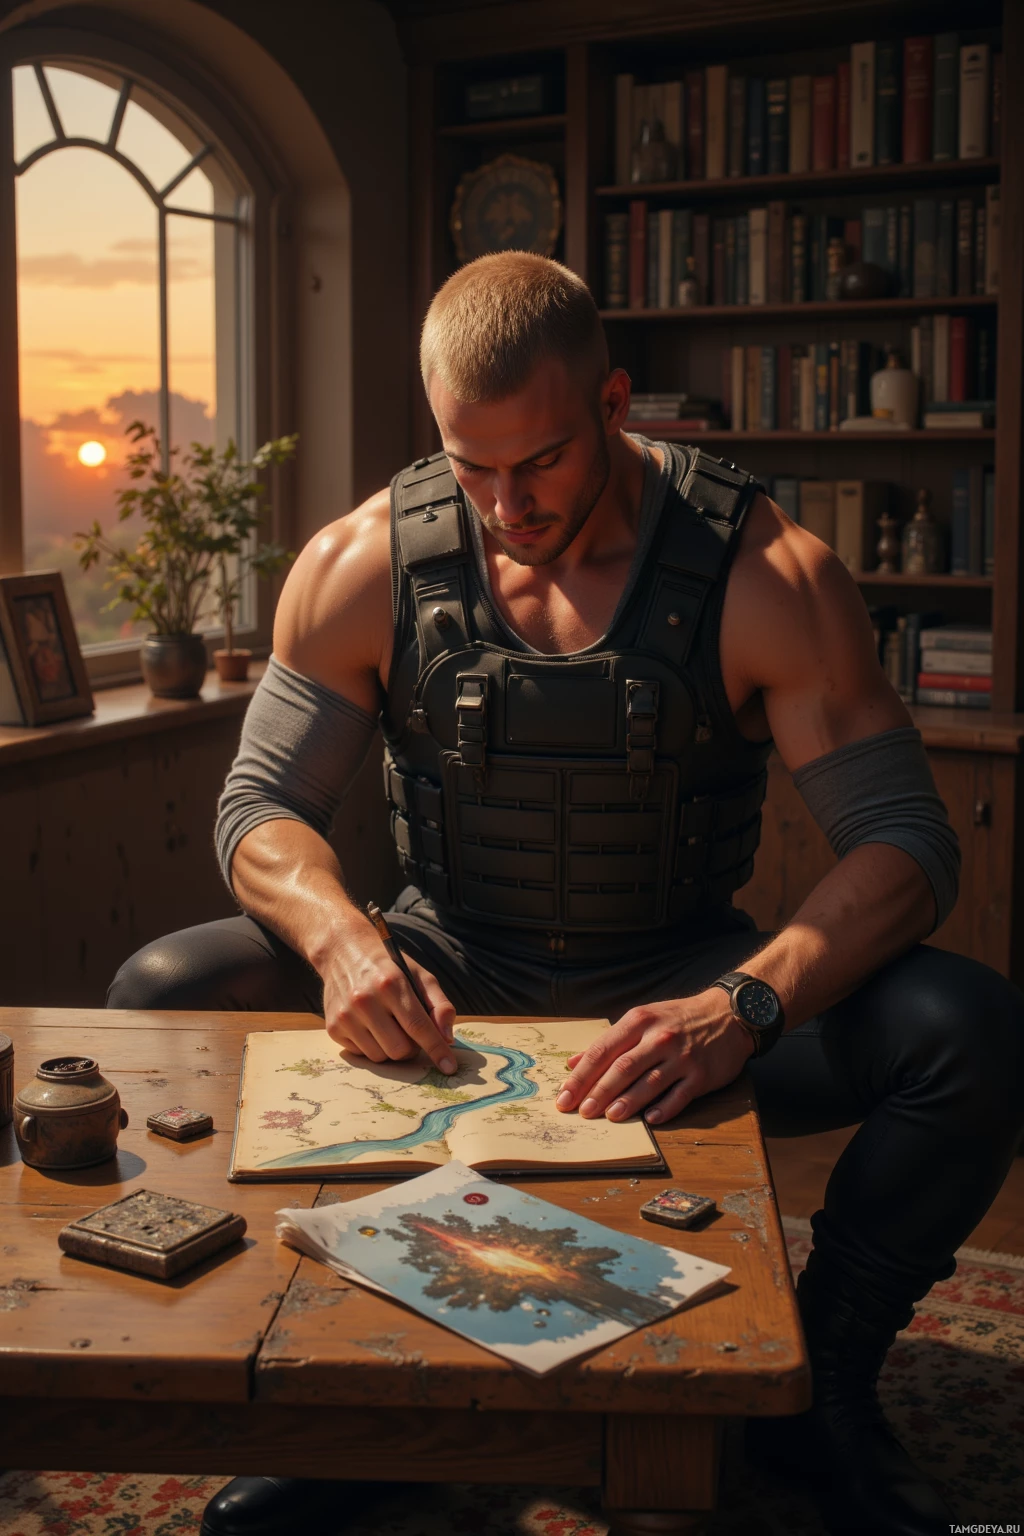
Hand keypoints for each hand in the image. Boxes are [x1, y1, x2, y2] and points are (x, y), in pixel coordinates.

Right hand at [322, 923, 457, 1072]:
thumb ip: (439, 1005)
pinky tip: (371, 1026)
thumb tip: (447, 1039)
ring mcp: (345, 1015)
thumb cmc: (388, 967)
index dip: (436, 1049)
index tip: (449, 1067)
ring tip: (390, 1027)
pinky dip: (372, 1046)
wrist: (344, 952)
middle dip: (412, 1048)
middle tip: (411, 1033)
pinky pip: (362, 1054)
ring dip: (391, 1048)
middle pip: (399, 1049)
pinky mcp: (333, 1027)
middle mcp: (364, 1000)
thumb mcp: (419, 975)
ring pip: (380, 1057)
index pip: (418, 1026)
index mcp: (390, 983)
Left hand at [554, 991, 754, 1123]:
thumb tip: (573, 1062)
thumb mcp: (643, 1019)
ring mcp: (682, 1057)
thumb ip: (608, 1042)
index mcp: (640, 1021)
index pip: (603, 1050)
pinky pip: (680, 1095)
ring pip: (650, 1082)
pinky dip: (664, 1108)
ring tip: (610, 1117)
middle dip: (599, 1092)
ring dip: (628, 1102)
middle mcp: (660, 1038)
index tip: (564, 1095)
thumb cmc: (678, 1019)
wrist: (729, 1014)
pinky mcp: (702, 1075)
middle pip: (623, 1068)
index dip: (581, 1075)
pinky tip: (650, 1119)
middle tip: (581, 1112)